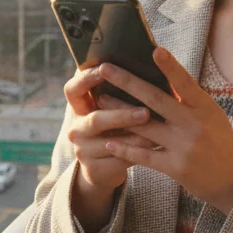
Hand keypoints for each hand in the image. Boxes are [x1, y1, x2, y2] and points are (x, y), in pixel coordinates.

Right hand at [62, 67, 157, 232]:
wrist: (105, 165)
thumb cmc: (116, 126)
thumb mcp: (112, 108)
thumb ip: (120, 91)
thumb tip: (147, 63)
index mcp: (78, 107)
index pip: (73, 89)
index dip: (86, 79)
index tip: (104, 68)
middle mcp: (76, 128)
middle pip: (95, 119)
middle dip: (121, 115)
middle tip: (145, 112)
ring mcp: (83, 150)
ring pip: (112, 143)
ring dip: (137, 137)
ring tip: (159, 132)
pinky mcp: (94, 168)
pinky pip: (120, 160)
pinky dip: (139, 153)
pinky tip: (156, 146)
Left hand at [98, 47, 232, 212]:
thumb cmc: (219, 140)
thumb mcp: (211, 115)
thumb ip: (189, 99)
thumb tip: (162, 77)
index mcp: (205, 108)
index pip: (186, 83)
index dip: (171, 66)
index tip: (155, 50)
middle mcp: (194, 125)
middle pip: (156, 100)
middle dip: (128, 82)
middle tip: (105, 69)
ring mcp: (184, 146)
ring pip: (144, 126)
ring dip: (119, 112)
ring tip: (100, 100)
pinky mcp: (176, 167)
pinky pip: (145, 155)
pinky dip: (126, 149)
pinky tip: (109, 142)